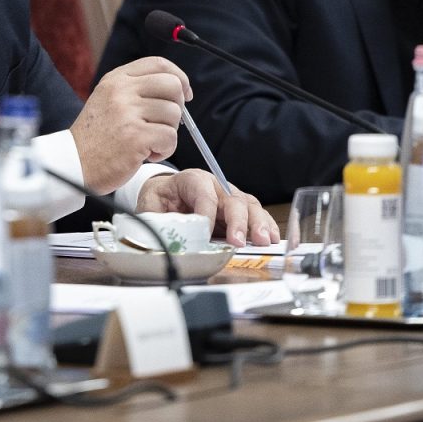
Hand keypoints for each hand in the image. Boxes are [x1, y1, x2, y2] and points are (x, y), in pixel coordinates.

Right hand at [70, 57, 190, 193]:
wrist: (72, 164)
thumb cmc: (96, 137)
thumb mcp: (108, 99)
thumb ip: (137, 89)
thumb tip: (178, 87)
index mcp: (116, 79)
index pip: (158, 63)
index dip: (179, 77)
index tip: (184, 94)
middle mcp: (121, 91)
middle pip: (173, 85)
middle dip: (177, 106)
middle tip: (164, 124)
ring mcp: (128, 113)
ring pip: (174, 114)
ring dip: (168, 133)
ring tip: (148, 143)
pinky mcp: (136, 136)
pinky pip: (170, 137)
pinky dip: (164, 149)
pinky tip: (147, 154)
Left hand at [136, 169, 278, 246]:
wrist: (166, 195)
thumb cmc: (160, 200)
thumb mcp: (151, 208)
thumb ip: (160, 222)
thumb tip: (168, 240)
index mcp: (192, 180)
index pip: (203, 193)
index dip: (206, 213)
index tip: (204, 234)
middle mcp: (216, 185)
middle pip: (232, 198)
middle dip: (237, 221)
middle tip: (237, 241)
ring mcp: (230, 196)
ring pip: (250, 206)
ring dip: (258, 224)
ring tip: (263, 241)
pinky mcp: (239, 209)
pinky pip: (256, 215)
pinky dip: (266, 226)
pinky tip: (271, 239)